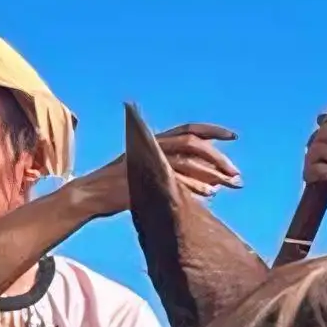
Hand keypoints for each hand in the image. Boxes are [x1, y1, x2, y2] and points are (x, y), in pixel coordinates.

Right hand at [84, 123, 239, 217]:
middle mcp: (150, 146)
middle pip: (190, 143)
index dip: (212, 130)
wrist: (90, 196)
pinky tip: (210, 194)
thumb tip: (215, 183)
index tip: (234, 136)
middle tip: (236, 173)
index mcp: (154, 140)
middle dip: (216, 156)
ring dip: (210, 172)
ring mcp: (144, 162)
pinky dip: (193, 186)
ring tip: (229, 185)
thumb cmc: (123, 188)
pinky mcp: (140, 179)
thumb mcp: (153, 174)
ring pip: (184, 160)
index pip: (188, 129)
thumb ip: (180, 173)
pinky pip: (172, 180)